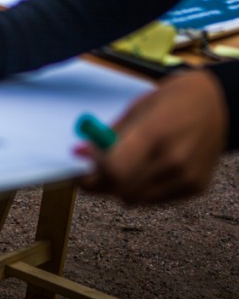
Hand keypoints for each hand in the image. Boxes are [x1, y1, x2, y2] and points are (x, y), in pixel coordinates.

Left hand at [77, 70, 228, 203]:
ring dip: (118, 188)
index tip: (80, 164)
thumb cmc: (173, 99)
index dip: (91, 171)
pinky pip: (155, 200)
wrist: (218, 104)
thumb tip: (80, 151)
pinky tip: (140, 170)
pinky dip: (140, 189)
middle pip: (121, 189)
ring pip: (136, 200)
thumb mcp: (137, 108)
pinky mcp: (195, 188)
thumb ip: (110, 134)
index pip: (114, 169)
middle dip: (99, 183)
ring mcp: (186, 178)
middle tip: (89, 171)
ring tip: (116, 166)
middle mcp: (173, 161)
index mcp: (156, 133)